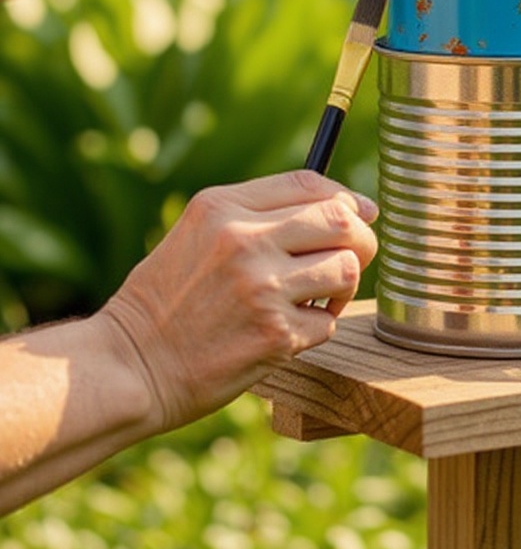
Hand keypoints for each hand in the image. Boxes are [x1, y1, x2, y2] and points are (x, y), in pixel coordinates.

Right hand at [99, 171, 377, 432]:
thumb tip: (348, 207)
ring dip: (343, 287)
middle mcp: (245, 241)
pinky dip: (317, 328)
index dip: (347, 196)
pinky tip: (287, 331)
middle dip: (361, 239)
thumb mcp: (198, 233)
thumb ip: (259, 213)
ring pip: (346, 269)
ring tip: (318, 299)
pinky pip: (328, 322)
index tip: (364, 212)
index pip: (309, 183)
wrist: (129, 366)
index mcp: (223, 207)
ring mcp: (262, 288)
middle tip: (353, 257)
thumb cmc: (169, 298)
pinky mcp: (274, 335)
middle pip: (342, 220)